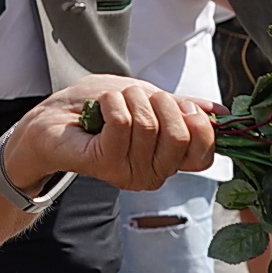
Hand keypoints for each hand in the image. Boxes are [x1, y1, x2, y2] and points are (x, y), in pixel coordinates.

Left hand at [7, 75, 216, 192]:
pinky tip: (98, 109)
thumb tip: (219, 112)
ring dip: (128, 98)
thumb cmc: (98, 109)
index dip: (199, 124)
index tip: (180, 105)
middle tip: (135, 99)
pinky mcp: (104, 163)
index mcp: (168, 162)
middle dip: (158, 101)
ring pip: (149, 123)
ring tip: (112, 104)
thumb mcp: (149, 102)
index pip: (205, 153)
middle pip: (179, 134)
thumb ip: (183, 109)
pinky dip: (110, 102)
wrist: (52, 119)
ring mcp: (128, 173)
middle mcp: (153, 174)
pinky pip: (122, 123)